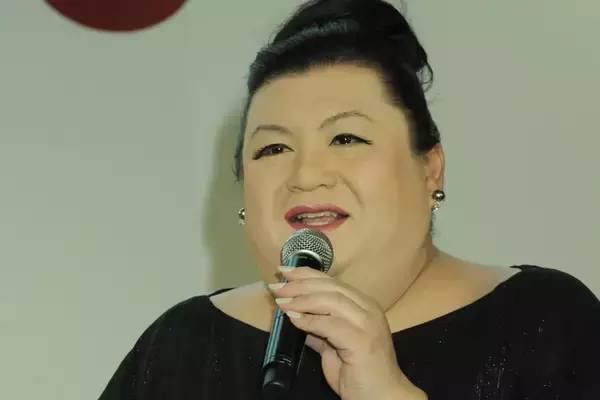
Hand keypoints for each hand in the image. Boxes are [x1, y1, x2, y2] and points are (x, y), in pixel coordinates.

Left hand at [268, 266, 426, 399]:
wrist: (382, 398)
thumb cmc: (361, 374)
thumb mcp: (335, 347)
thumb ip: (320, 331)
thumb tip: (298, 318)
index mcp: (364, 306)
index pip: (333, 282)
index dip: (307, 274)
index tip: (284, 271)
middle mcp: (368, 310)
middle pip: (331, 287)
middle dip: (300, 284)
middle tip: (277, 286)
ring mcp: (368, 324)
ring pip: (331, 301)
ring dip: (302, 299)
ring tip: (281, 301)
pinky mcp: (362, 341)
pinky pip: (330, 325)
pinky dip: (310, 321)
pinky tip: (294, 319)